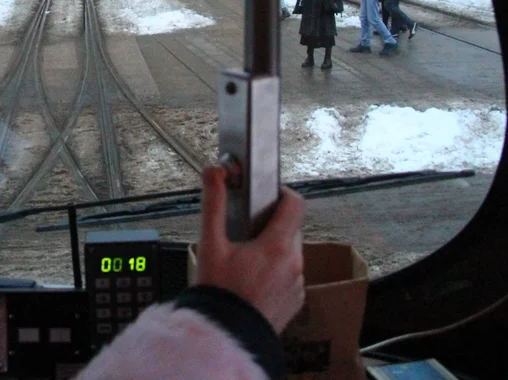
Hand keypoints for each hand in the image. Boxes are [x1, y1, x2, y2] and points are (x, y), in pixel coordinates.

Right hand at [195, 166, 305, 332]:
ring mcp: (297, 284)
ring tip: (247, 259)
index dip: (283, 194)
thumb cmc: (219, 292)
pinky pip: (291, 276)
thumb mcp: (210, 244)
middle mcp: (293, 263)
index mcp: (277, 245)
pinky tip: (254, 279)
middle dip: (271, 225)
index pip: (295, 205)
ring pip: (291, 253)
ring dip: (274, 250)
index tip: (269, 195)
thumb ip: (213, 204)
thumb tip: (213, 172)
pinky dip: (277, 272)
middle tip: (246, 232)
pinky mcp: (296, 300)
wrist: (226, 336)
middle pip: (290, 229)